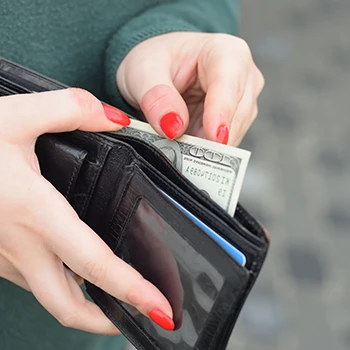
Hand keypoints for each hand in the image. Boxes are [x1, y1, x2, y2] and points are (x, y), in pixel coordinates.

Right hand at [0, 89, 173, 333]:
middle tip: (143, 315)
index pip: (94, 263)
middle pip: (69, 306)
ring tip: (118, 296)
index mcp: (34, 214)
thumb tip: (115, 120)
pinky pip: (35, 279)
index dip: (131, 290)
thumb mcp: (16, 115)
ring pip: (51, 295)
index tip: (159, 308)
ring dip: (87, 303)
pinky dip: (64, 283)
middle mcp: (20, 245)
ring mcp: (5, 256)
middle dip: (109, 319)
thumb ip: (72, 110)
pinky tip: (78, 268)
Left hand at [117, 32, 263, 145]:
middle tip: (187, 160)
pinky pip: (225, 143)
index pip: (229, 83)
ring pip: (234, 133)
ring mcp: (241, 101)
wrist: (158, 68)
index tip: (213, 138)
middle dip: (213, 139)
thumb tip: (173, 126)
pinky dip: (206, 151)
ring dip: (208, 148)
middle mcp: (242, 76)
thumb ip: (156, 96)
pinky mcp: (234, 121)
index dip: (222, 112)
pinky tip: (189, 153)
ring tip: (181, 154)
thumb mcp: (143, 71)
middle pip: (237, 114)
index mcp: (225, 51)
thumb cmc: (156, 60)